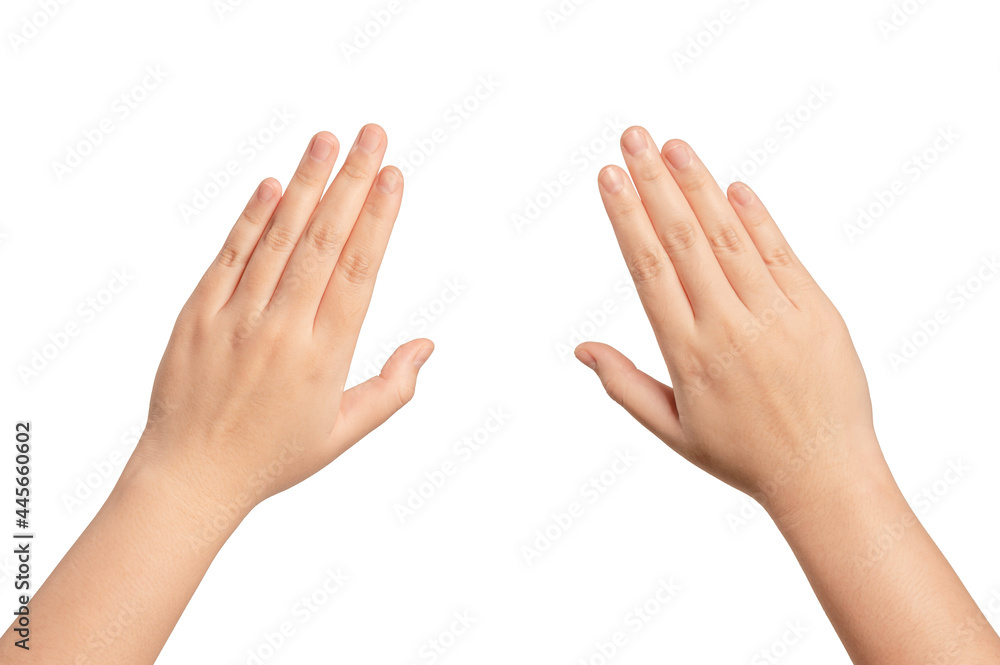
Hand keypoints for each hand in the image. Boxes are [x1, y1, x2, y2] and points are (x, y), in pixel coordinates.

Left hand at [137, 126, 432, 510]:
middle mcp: (282, 329)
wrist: (190, 477)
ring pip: (279, 239)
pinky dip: (252, 219)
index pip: (358, 271)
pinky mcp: (197, 315)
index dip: (377, 218)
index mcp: (324, 356)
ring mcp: (236, 318)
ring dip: (305, 184)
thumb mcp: (344, 432)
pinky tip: (273, 185)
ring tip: (326, 140)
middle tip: (372, 134)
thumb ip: (393, 388)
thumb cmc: (274, 457)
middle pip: (324, 241)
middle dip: (351, 181)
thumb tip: (428, 345)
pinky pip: (230, 257)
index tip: (392, 175)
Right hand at [576, 127, 887, 518]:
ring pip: (729, 238)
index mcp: (688, 355)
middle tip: (632, 138)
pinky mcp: (815, 311)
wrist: (825, 476)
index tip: (610, 176)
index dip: (628, 217)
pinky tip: (733, 186)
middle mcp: (728, 327)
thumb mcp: (672, 430)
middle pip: (684, 240)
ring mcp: (775, 315)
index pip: (650, 269)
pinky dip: (756, 218)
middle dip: (654, 184)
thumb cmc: (742, 456)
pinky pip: (781, 254)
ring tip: (674, 146)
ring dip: (699, 187)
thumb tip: (581, 348)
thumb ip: (624, 384)